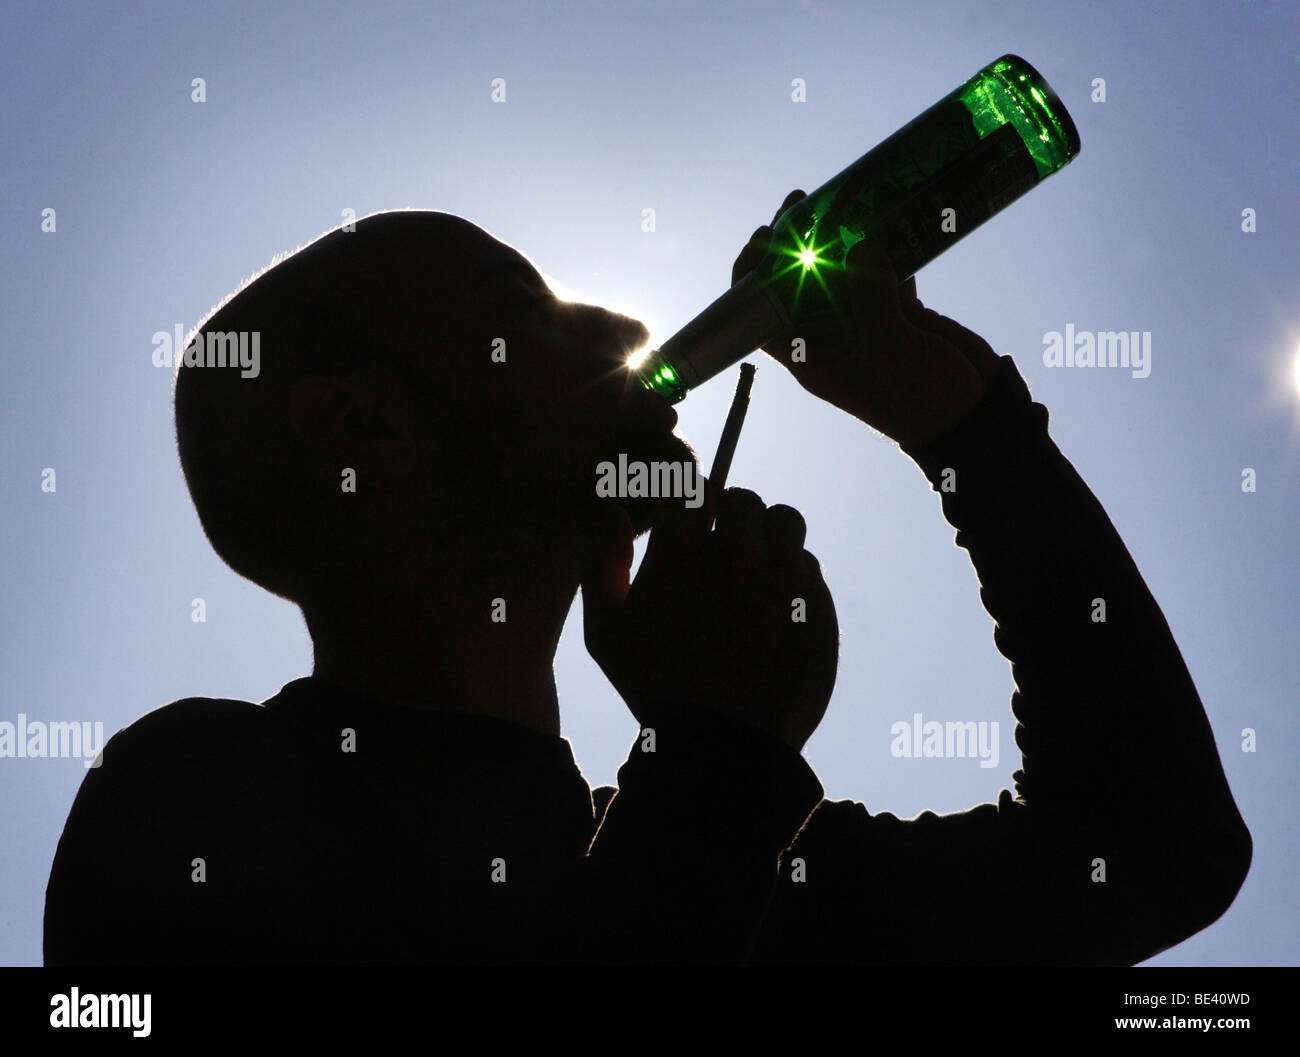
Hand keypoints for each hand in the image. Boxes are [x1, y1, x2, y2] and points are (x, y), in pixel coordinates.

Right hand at [580, 487, 837, 751]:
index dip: (689, 502)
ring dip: (769, 538)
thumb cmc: (655, 688)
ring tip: (756, 572)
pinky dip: (794, 581)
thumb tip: (612, 512)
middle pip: (744, 500)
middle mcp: (740, 551)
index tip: (690, 521)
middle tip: (722, 550)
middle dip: (731, 518)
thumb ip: (601, 562)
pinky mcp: (818, 604)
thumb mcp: (606, 631)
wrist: (723, 747)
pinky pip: (810, 571)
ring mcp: (786, 576)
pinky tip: (776, 612)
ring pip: (786, 524)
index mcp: (684, 548)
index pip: (692, 488)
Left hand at [733, 189, 1001, 449]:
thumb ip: (873, 301)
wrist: (975, 417)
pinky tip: (885, 214)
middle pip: (797, 284)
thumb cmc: (924, 400)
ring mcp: (864, 322)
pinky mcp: (899, 311)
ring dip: (838, 237)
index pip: (764, 317)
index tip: (761, 237)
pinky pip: (883, 271)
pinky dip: (884, 244)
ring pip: (839, 272)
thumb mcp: (892, 352)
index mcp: (813, 358)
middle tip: (801, 201)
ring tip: (840, 196)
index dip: (753, 278)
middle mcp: (831, 337)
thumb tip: (862, 245)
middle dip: (794, 242)